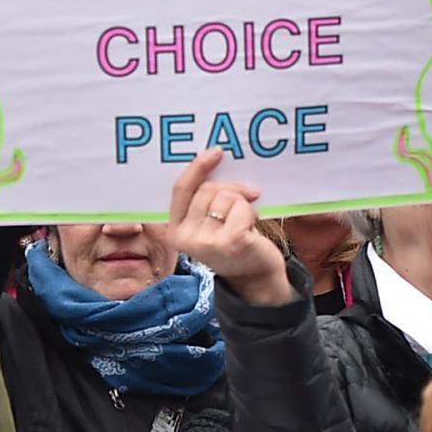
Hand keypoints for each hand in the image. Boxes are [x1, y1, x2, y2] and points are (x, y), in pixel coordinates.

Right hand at [164, 149, 292, 303]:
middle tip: (242, 207)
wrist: (256, 279)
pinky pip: (241, 207)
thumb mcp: (212, 222)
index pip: (181, 190)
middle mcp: (184, 238)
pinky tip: (251, 230)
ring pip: (226, 197)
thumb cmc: (234, 242)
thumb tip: (218, 160)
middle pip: (208, 189)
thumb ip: (206, 199)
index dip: (197, 167)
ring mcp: (206, 242)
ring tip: (244, 224)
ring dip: (242, 205)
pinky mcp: (229, 242)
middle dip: (230, 191)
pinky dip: (251, 213)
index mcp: (175, 231)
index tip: (216, 152)